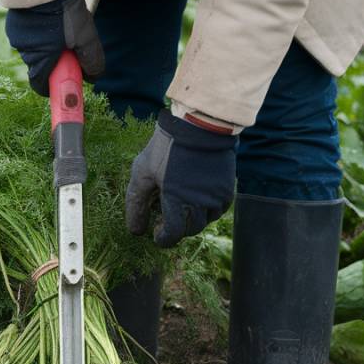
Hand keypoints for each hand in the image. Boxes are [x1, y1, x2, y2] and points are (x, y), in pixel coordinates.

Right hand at [5, 0, 103, 95]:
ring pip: (33, 48)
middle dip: (54, 61)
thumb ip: (91, 60)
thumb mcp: (86, 37)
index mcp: (41, 60)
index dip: (52, 87)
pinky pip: (27, 33)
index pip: (40, 85)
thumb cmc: (65, 12)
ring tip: (60, 26)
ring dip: (46, 44)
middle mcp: (25, 51)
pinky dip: (38, 31)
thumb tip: (93, 77)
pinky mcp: (13, 22)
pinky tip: (48, 17)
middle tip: (69, 47)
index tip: (63, 82)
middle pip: (40, 65)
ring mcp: (17, 36)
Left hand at [125, 110, 237, 247]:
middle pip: (189, 230)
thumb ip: (136, 203)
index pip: (172, 234)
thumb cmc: (166, 147)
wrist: (199, 125)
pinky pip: (219, 209)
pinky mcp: (227, 189)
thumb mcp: (142, 172)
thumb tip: (135, 231)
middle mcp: (199, 202)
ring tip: (182, 205)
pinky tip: (197, 198)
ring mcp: (216, 196)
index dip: (163, 239)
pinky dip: (208, 209)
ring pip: (205, 221)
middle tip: (167, 218)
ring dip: (192, 219)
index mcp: (176, 199)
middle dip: (177, 229)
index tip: (156, 234)